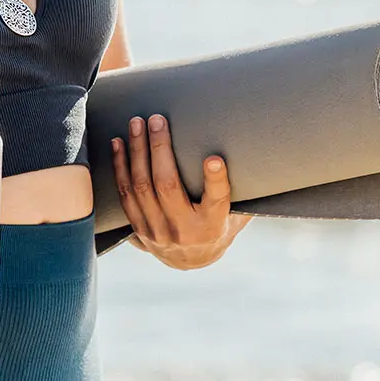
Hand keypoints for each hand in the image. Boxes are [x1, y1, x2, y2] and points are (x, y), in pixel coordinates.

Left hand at [111, 113, 251, 270]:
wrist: (191, 261)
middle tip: (157, 119)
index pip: (217, 201)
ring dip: (136, 152)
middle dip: (159, 148)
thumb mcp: (236, 213)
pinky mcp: (138, 228)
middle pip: (167, 186)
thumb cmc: (219, 225)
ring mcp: (157, 231)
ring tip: (136, 124)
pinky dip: (120, 167)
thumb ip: (242, 189)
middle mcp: (184, 231)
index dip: (215, 180)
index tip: (213, 159)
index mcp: (213, 226)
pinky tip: (118, 143)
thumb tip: (261, 150)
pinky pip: (125, 194)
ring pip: (141, 187)